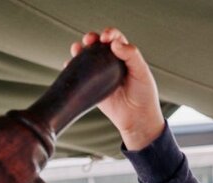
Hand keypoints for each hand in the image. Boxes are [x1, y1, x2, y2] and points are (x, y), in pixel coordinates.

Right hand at [69, 28, 164, 149]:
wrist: (137, 118)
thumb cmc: (144, 95)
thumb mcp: (142, 72)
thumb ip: (131, 55)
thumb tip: (115, 43)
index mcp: (125, 56)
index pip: (115, 38)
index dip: (109, 34)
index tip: (106, 37)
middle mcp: (111, 62)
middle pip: (98, 45)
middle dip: (92, 38)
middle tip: (89, 40)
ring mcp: (100, 74)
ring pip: (87, 57)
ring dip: (80, 50)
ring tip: (76, 49)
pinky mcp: (92, 86)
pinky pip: (80, 74)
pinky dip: (72, 68)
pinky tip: (69, 65)